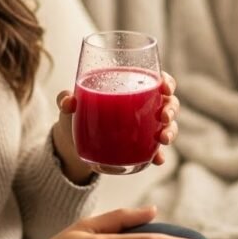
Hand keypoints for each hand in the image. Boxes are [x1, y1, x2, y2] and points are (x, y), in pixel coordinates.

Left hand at [51, 71, 180, 182]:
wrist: (72, 143)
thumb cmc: (75, 114)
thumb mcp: (69, 105)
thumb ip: (66, 99)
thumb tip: (68, 102)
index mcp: (130, 86)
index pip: (155, 78)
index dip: (166, 81)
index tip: (164, 86)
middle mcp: (143, 105)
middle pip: (168, 101)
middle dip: (171, 108)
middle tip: (164, 117)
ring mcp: (144, 127)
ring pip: (167, 125)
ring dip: (171, 131)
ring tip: (163, 139)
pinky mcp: (140, 147)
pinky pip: (155, 150)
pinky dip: (159, 155)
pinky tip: (158, 159)